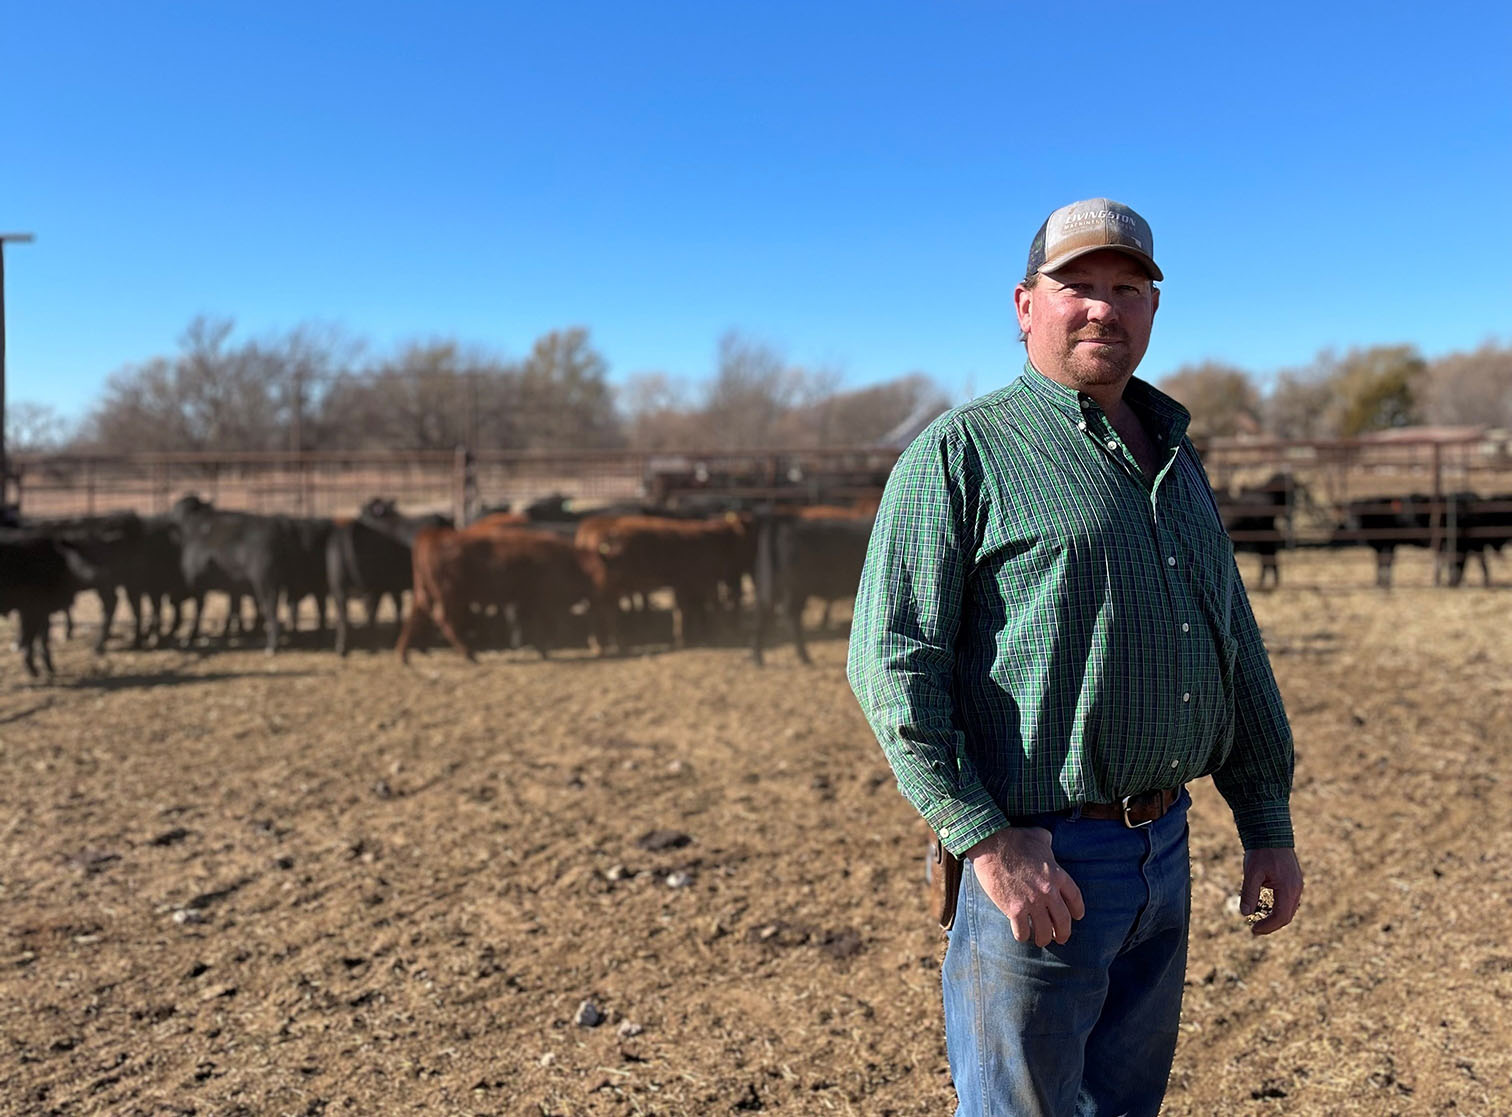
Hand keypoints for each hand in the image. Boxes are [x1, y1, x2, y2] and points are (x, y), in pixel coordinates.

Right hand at [964, 827, 1084, 946]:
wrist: (991, 844)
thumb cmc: (1015, 838)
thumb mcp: (1039, 836)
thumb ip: (1048, 844)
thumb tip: (1048, 843)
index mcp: (1057, 875)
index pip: (1075, 899)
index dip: (1077, 910)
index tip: (1076, 917)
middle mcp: (1048, 892)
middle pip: (1063, 921)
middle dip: (1063, 933)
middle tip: (1061, 938)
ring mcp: (1031, 902)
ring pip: (1044, 931)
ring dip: (1043, 938)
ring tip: (1040, 940)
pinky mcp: (1013, 909)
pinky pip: (1022, 931)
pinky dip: (1023, 936)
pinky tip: (1022, 935)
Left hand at [1240, 847, 1302, 934]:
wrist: (1271, 831)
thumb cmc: (1261, 851)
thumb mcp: (1251, 872)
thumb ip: (1249, 893)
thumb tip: (1244, 914)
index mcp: (1288, 888)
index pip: (1280, 916)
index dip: (1267, 927)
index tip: (1253, 930)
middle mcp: (1296, 888)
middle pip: (1287, 916)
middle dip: (1271, 925)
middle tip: (1255, 930)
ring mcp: (1297, 884)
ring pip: (1289, 909)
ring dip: (1276, 918)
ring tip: (1260, 922)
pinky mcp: (1294, 880)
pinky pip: (1289, 900)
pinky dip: (1279, 908)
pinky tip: (1266, 908)